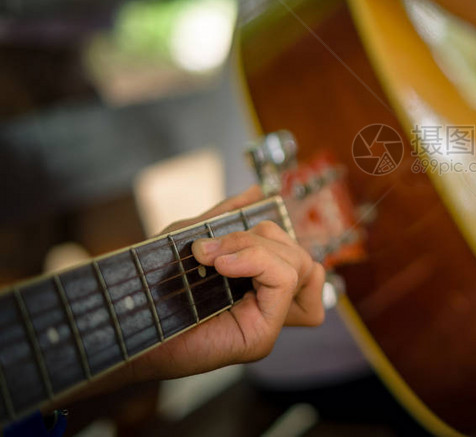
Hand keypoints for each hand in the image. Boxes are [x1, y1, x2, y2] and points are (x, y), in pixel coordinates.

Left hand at [128, 186, 325, 381]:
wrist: (122, 322)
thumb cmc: (149, 287)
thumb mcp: (191, 238)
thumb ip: (226, 218)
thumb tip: (258, 192)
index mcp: (257, 289)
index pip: (297, 256)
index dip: (271, 237)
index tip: (221, 244)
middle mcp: (269, 309)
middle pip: (300, 257)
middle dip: (260, 238)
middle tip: (212, 249)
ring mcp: (268, 324)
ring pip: (299, 265)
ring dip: (256, 248)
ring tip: (214, 258)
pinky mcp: (261, 337)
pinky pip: (286, 281)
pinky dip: (258, 261)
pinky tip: (221, 265)